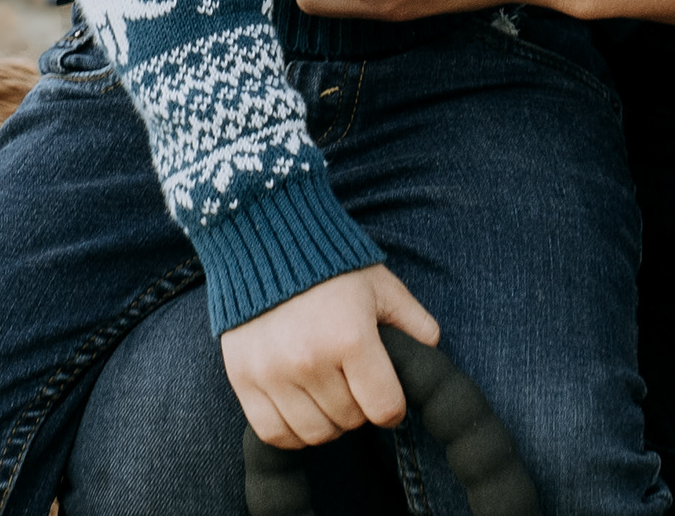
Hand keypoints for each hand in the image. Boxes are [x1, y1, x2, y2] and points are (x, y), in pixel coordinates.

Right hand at [221, 264, 441, 449]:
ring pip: (315, 433)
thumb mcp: (379, 285)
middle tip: (353, 383)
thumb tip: (432, 350)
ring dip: (328, 421)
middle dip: (359, 407)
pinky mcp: (243, 378)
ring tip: (327, 392)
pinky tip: (300, 407)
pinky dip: (292, 431)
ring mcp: (273, 373)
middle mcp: (310, 360)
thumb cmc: (329, 265)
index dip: (393, 408)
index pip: (385, 408)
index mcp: (351, 337)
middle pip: (350, 421)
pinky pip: (274, 433)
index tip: (387, 395)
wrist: (263, 241)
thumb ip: (412, 319)